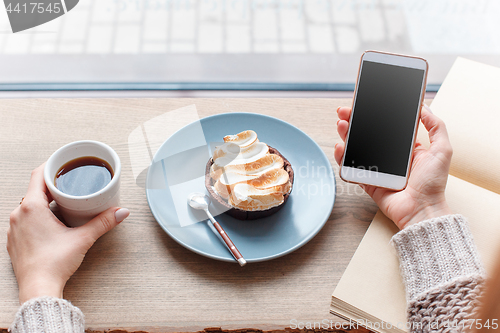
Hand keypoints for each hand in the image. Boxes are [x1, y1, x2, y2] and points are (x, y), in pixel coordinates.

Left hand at [7, 164, 129, 303]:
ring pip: (29, 205)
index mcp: (32, 208)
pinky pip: (25, 220)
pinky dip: (37, 216)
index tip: (63, 164)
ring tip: (63, 203)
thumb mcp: (83, 238)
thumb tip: (121, 212)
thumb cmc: (53, 264)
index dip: (52, 166)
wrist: (38, 288)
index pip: (38, 174)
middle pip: (35, 189)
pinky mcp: (15, 240)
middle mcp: (19, 214)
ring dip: (45, 201)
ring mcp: (14, 228)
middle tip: (70, 184)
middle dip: (53, 185)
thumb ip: (103, 222)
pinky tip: (51, 223)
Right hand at [335, 105, 452, 229]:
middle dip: (353, 121)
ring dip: (346, 134)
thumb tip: (424, 107)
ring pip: (356, 147)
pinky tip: (340, 147)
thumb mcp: (442, 150)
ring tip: (342, 125)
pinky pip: (351, 168)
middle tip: (345, 112)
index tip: (363, 104)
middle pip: (366, 134)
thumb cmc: (433, 183)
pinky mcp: (367, 180)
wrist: (422, 209)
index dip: (372, 114)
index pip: (385, 126)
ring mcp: (376, 168)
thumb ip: (436, 126)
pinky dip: (342, 157)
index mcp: (405, 147)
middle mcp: (389, 156)